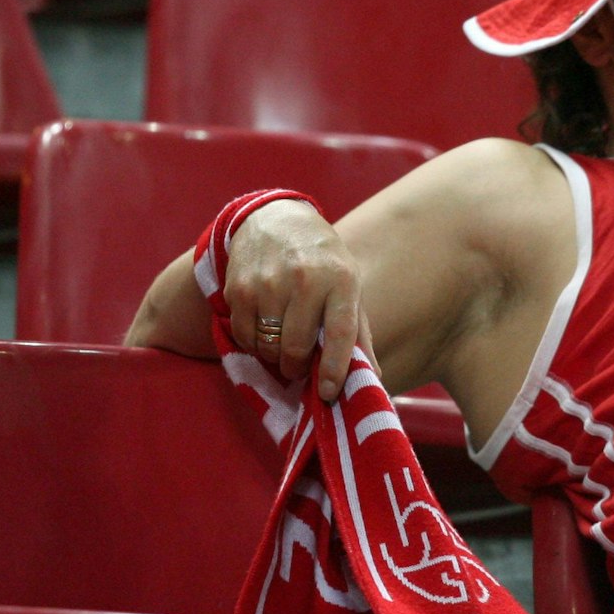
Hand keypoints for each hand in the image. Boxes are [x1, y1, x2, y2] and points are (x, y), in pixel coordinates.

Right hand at [223, 199, 374, 400]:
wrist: (276, 220)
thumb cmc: (322, 262)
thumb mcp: (349, 286)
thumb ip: (358, 332)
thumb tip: (374, 377)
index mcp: (341, 280)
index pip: (341, 332)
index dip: (335, 368)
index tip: (329, 393)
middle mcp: (305, 279)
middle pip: (297, 347)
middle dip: (298, 367)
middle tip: (300, 367)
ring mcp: (269, 282)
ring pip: (268, 346)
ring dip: (274, 357)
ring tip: (282, 345)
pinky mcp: (239, 287)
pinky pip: (244, 335)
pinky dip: (253, 343)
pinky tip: (263, 329)